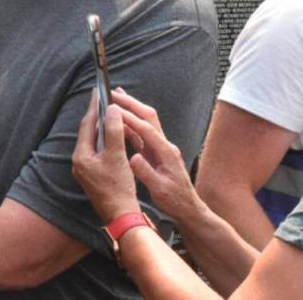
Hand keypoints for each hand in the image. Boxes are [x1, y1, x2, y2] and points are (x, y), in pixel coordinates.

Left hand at [72, 91, 141, 222]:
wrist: (121, 215)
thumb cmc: (119, 187)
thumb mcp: (118, 155)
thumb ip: (114, 130)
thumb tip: (111, 109)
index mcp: (81, 156)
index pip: (87, 125)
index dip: (94, 107)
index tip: (98, 92)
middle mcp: (79, 162)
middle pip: (88, 133)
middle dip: (97, 116)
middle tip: (104, 100)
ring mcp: (84, 170)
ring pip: (92, 142)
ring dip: (101, 129)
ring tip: (109, 114)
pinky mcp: (92, 176)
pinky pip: (96, 152)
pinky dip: (104, 142)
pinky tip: (112, 138)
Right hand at [112, 90, 203, 222]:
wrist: (188, 208)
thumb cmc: (176, 201)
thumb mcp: (160, 190)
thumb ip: (146, 172)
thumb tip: (133, 157)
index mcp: (166, 152)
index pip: (147, 129)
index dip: (130, 117)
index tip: (114, 109)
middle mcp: (165, 145)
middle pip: (148, 117)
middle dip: (132, 104)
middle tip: (114, 93)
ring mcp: (161, 147)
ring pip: (145, 122)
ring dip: (131, 110)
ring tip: (115, 100)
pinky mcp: (156, 152)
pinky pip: (142, 134)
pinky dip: (131, 125)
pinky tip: (120, 122)